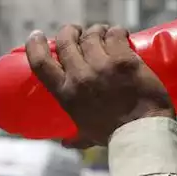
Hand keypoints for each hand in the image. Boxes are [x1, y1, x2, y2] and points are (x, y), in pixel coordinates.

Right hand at [25, 24, 173, 147]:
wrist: (141, 133)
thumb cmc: (113, 136)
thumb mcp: (87, 136)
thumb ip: (76, 138)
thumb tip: (66, 143)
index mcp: (66, 94)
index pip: (41, 63)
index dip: (35, 45)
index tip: (37, 36)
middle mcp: (80, 77)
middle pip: (66, 41)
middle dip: (70, 31)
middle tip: (78, 32)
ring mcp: (102, 66)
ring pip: (92, 35)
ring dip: (96, 31)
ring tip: (103, 34)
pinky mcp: (123, 59)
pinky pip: (115, 34)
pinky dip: (117, 31)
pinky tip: (121, 35)